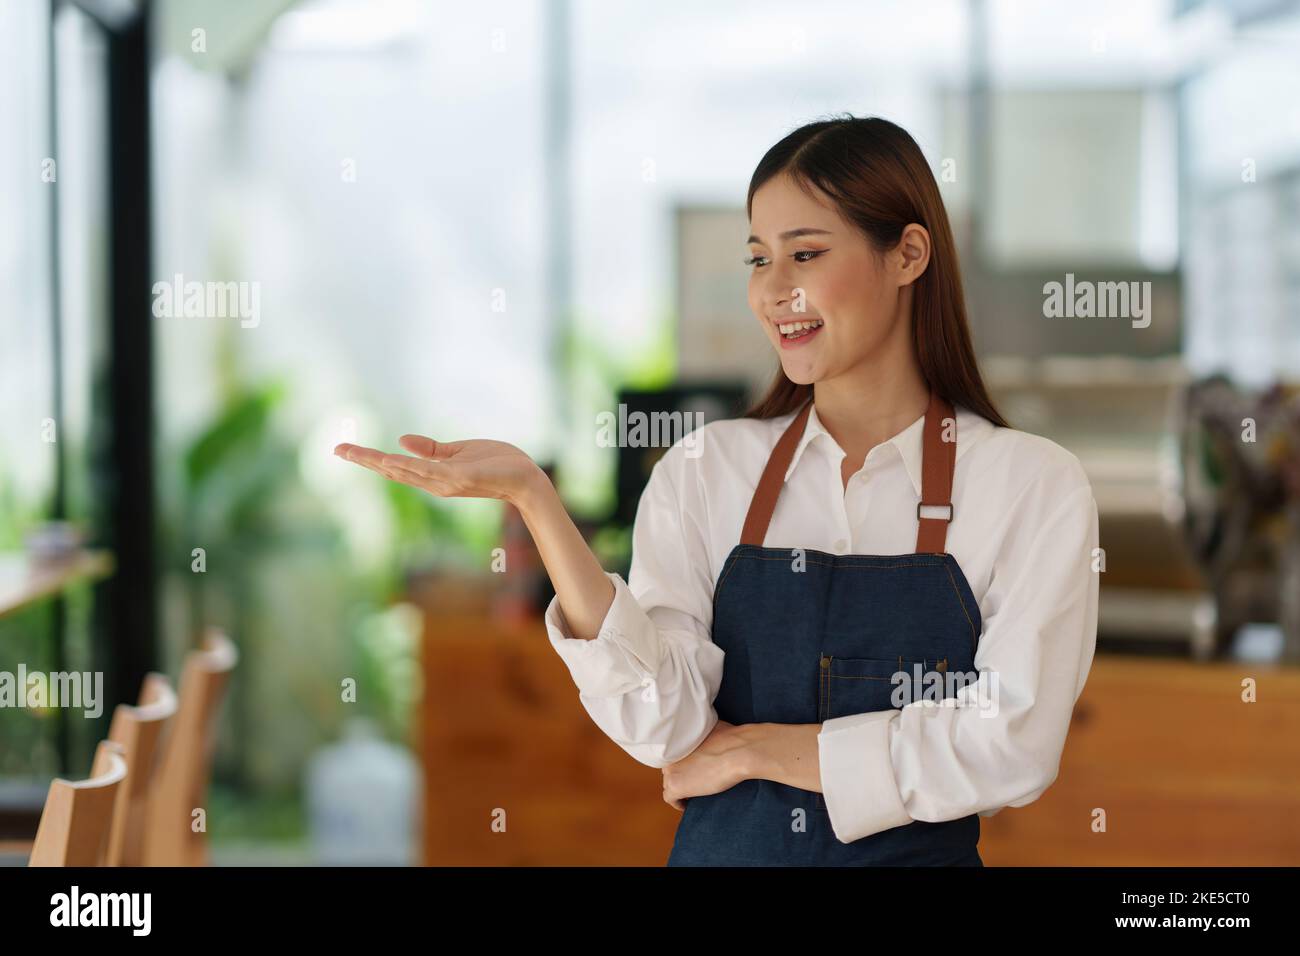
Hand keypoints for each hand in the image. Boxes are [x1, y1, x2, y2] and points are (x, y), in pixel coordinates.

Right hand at [334, 434, 545, 505]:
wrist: (526, 478)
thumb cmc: (497, 465)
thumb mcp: (459, 453)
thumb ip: (431, 449)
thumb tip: (400, 440)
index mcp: (433, 475)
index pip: (394, 466)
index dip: (368, 458)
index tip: (342, 449)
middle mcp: (434, 483)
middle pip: (392, 471)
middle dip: (364, 460)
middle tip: (337, 449)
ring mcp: (446, 483)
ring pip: (406, 472)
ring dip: (380, 462)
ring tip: (355, 452)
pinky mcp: (461, 478)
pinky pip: (432, 471)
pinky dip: (411, 465)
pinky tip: (393, 458)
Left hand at [661, 720, 752, 810]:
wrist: (737, 752)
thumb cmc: (731, 739)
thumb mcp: (711, 729)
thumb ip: (701, 735)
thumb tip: (707, 737)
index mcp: (677, 740)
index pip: (673, 754)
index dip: (682, 762)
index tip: (691, 768)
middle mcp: (670, 754)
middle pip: (670, 768)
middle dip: (681, 774)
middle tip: (694, 780)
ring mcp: (671, 770)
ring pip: (669, 782)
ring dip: (680, 787)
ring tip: (692, 792)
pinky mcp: (676, 786)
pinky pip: (670, 798)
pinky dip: (678, 802)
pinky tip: (687, 804)